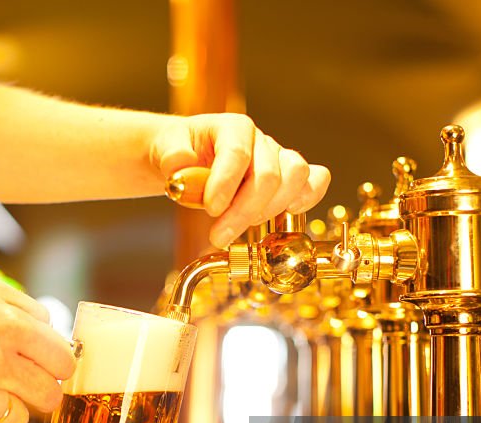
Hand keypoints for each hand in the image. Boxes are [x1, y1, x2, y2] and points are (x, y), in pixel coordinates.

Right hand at [0, 280, 75, 422]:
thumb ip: (32, 311)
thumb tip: (57, 337)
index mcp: (13, 326)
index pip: (64, 363)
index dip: (58, 365)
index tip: (49, 366)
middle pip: (49, 397)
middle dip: (41, 390)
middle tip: (25, 381)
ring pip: (21, 419)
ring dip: (11, 407)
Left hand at [149, 113, 330, 247]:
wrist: (189, 160)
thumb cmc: (181, 153)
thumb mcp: (166, 150)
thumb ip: (172, 157)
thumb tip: (181, 164)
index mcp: (232, 127)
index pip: (237, 153)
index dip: (226, 184)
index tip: (211, 208)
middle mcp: (260, 141)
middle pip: (268, 174)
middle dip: (244, 211)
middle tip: (218, 235)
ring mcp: (278, 158)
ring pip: (295, 178)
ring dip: (270, 210)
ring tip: (242, 228)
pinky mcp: (288, 177)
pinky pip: (314, 180)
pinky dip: (307, 198)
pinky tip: (287, 215)